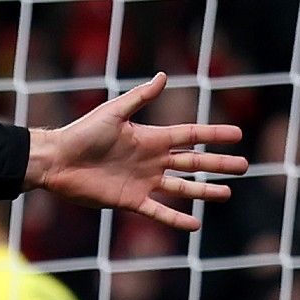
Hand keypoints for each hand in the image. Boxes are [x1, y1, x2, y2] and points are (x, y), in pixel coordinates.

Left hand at [28, 72, 246, 229]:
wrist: (55, 160)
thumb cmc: (80, 133)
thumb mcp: (113, 113)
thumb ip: (140, 97)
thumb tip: (164, 76)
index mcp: (150, 138)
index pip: (190, 135)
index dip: (213, 134)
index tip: (237, 134)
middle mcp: (151, 160)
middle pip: (193, 162)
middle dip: (218, 164)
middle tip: (244, 166)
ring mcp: (142, 181)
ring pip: (181, 188)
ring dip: (204, 191)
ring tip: (226, 193)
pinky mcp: (129, 200)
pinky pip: (157, 211)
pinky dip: (175, 219)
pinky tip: (195, 224)